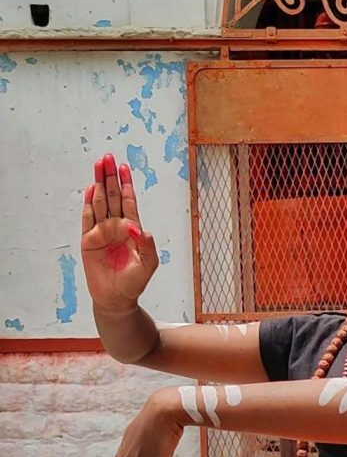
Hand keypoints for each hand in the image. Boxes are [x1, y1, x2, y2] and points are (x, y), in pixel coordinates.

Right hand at [81, 153, 158, 312]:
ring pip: (99, 203)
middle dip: (110, 177)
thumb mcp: (148, 265)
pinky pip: (87, 219)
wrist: (116, 299)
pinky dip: (88, 204)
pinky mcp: (88, 241)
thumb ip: (147, 246)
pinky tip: (89, 189)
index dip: (126, 184)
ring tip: (98, 166)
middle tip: (107, 157)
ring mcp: (101, 232)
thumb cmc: (134, 283)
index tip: (124, 167)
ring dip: (98, 184)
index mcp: (131, 230)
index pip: (128, 202)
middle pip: (112, 196)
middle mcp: (116, 227)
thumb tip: (138, 228)